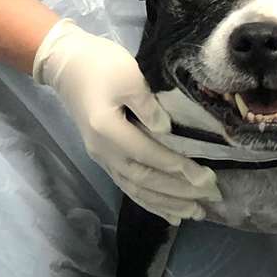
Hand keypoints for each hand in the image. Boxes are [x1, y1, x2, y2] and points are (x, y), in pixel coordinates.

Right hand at [32, 19, 220, 223]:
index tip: (207, 178)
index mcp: (109, 130)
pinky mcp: (103, 156)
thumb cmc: (100, 65)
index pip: (149, 156)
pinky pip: (128, 186)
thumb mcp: (128, 74)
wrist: (67, 63)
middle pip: (144, 179)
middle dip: (178, 192)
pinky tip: (168, 212)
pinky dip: (149, 201)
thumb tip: (167, 131)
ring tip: (194, 213)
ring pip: (136, 188)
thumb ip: (147, 104)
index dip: (178, 169)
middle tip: (210, 198)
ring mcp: (102, 156)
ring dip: (166, 203)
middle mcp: (104, 151)